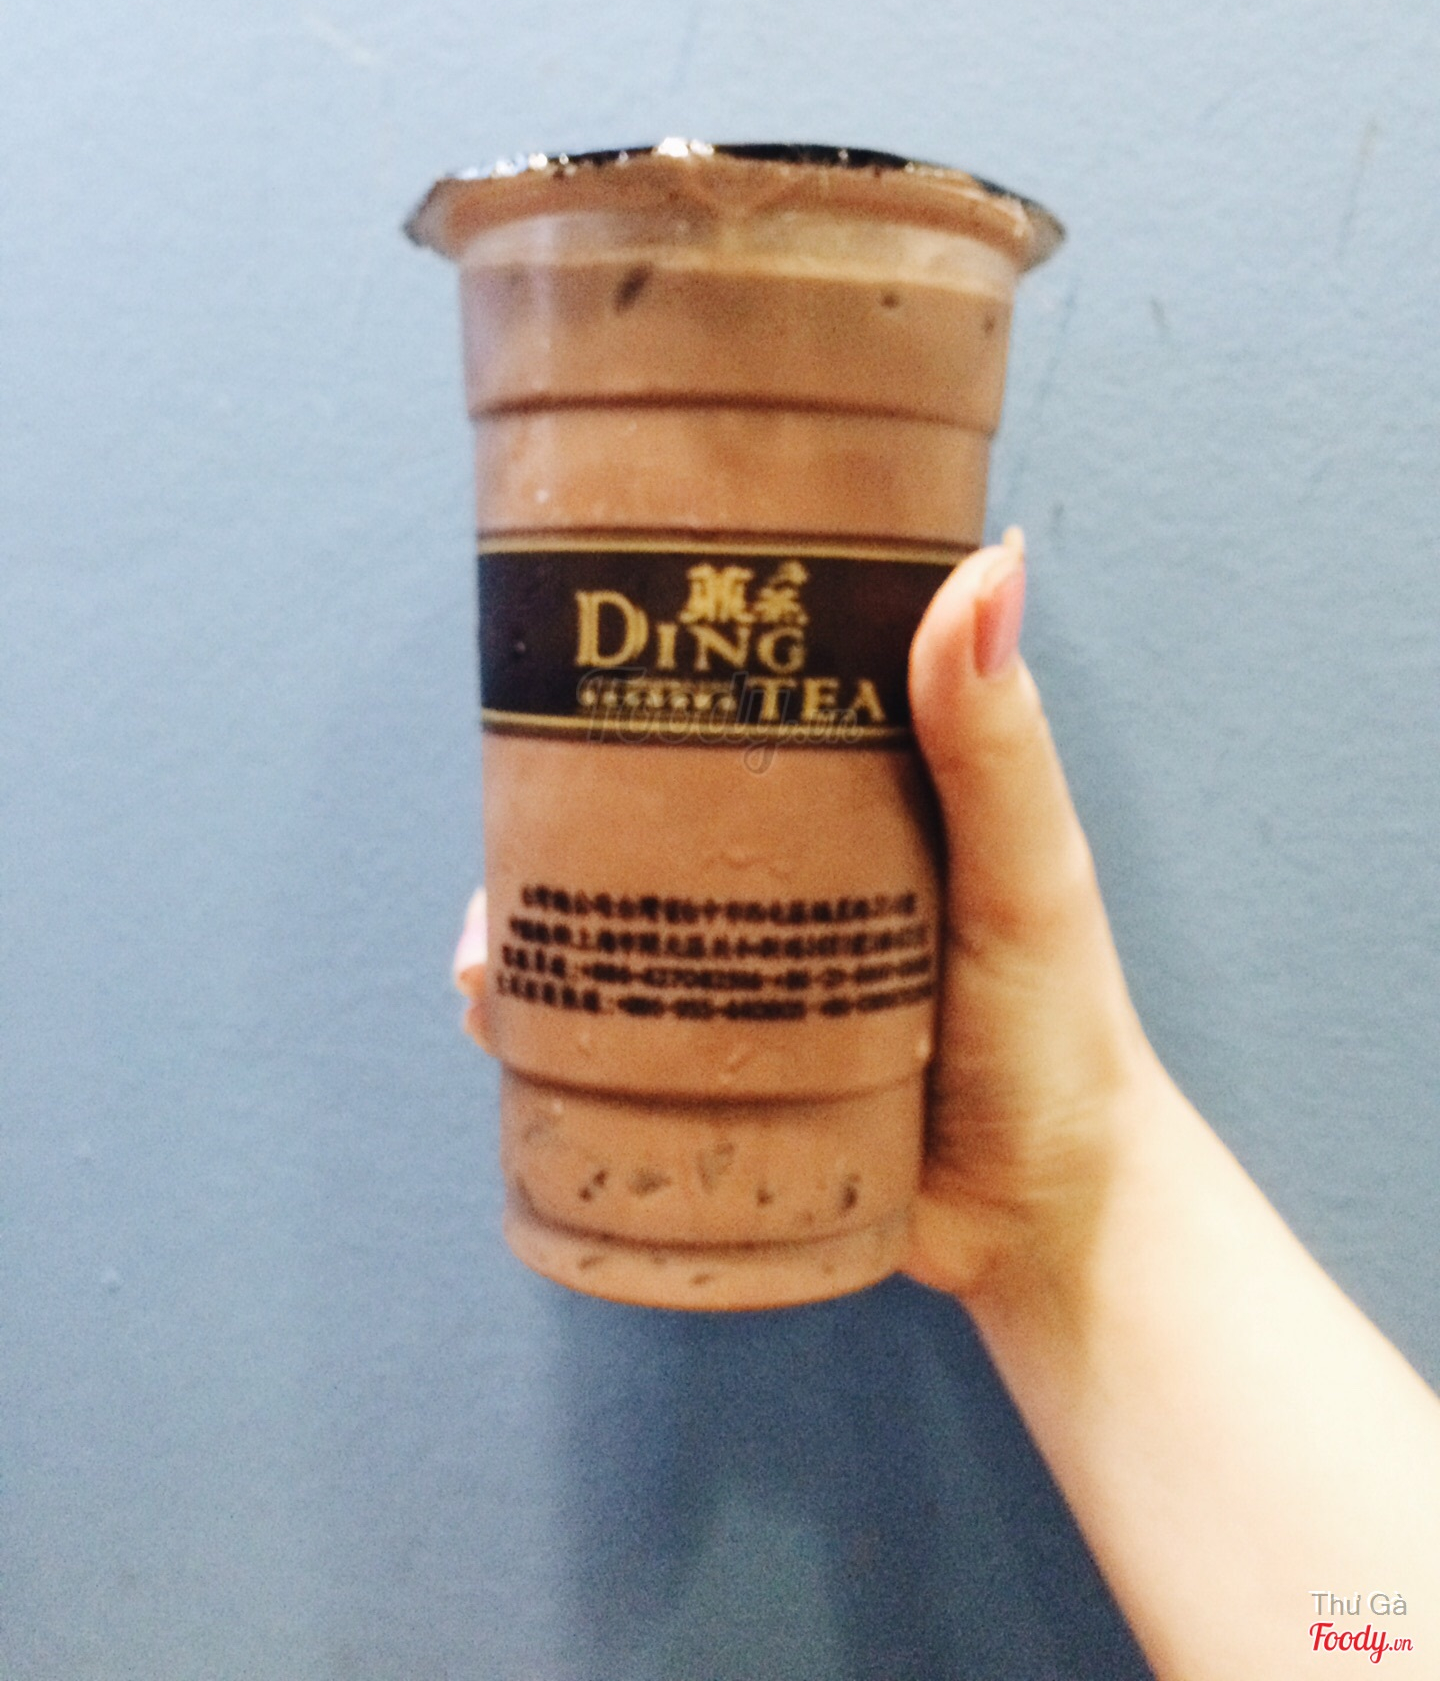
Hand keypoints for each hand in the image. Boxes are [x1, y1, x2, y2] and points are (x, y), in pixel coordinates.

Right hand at [451, 527, 1164, 1309]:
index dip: (656, 670)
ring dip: (528, 920)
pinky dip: (539, 1023)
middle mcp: (780, 880)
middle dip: (555, 808)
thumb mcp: (1027, 873)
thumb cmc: (1058, 1033)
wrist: (1044, 1227)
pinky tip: (493, 1014)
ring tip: (486, 944)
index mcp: (849, 806)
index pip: (735, 713)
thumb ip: (999, 743)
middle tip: (503, 809)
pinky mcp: (713, 1077)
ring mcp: (740, 979)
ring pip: (606, 924)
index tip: (576, 631)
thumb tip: (991, 560)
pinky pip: (604, 1039)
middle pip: (642, 820)